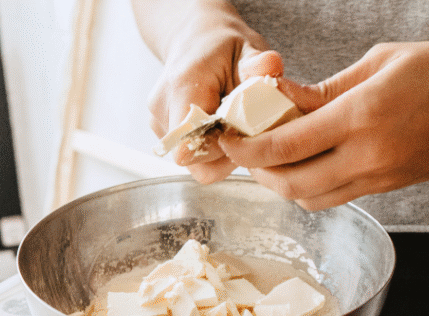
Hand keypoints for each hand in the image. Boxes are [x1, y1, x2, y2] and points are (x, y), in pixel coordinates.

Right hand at [133, 1, 284, 182]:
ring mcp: (158, 122)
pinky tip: (221, 126)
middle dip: (225, 152)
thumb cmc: (222, 46)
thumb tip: (271, 67)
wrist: (194, 40)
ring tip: (234, 126)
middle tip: (246, 130)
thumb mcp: (246, 47)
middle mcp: (163, 107)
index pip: (192, 143)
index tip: (244, 131)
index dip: (222, 148)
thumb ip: (258, 62)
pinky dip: (210, 148)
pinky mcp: (161, 132)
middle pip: (193, 158)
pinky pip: (189, 155)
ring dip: (218, 153)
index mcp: (183, 86)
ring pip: (192, 161)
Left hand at [219, 31, 428, 210]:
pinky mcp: (391, 188)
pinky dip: (311, 185)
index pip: (281, 146)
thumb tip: (280, 101)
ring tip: (273, 154)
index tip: (226, 134)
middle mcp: (368, 158)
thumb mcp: (382, 62)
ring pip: (310, 199)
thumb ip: (325, 89)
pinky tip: (308, 160)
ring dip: (282, 182)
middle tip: (244, 146)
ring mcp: (381, 179)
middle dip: (257, 169)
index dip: (244, 145)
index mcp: (362, 118)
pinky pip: (337, 197)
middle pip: (288, 184)